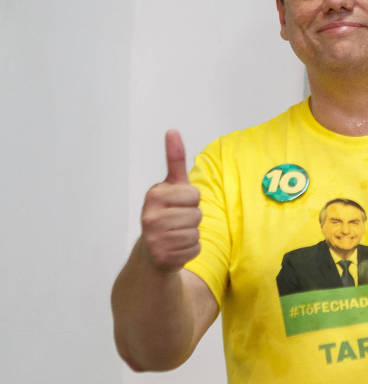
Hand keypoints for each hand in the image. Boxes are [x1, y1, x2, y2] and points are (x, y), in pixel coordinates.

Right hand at [140, 130, 201, 271]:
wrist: (152, 253)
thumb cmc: (166, 214)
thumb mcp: (170, 186)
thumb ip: (174, 160)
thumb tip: (172, 130)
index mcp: (154, 195)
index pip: (193, 194)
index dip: (191, 200)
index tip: (178, 204)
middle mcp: (150, 216)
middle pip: (197, 213)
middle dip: (192, 218)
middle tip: (177, 222)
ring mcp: (155, 238)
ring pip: (196, 231)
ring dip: (192, 234)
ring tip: (176, 235)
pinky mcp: (163, 257)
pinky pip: (195, 248)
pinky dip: (190, 249)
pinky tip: (176, 248)